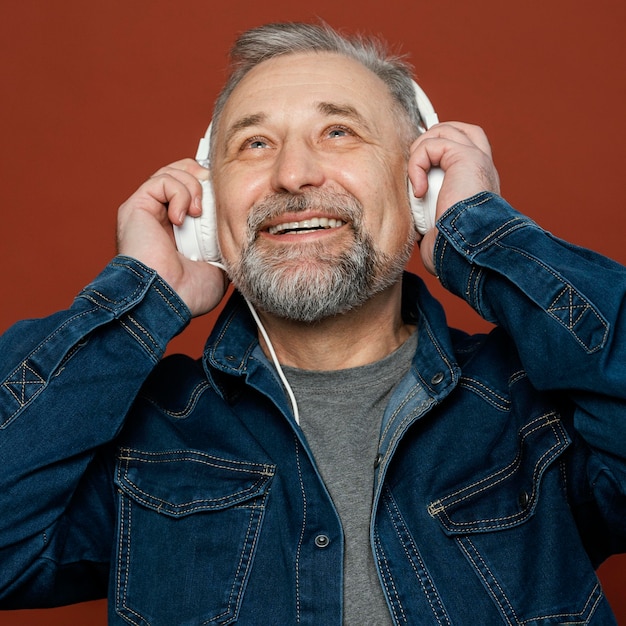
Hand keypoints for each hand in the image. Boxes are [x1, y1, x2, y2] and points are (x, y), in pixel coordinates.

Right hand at [116, 159, 227, 315]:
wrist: (168, 298)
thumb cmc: (188, 293)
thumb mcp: (218, 268)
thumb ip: (222, 247)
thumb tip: (235, 235)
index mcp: (177, 231)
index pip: (193, 192)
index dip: (210, 189)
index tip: (225, 200)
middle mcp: (160, 218)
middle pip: (182, 174)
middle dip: (202, 181)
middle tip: (212, 200)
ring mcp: (147, 211)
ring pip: (172, 173)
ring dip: (192, 187)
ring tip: (197, 212)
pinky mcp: (136, 206)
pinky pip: (162, 180)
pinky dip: (179, 192)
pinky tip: (182, 218)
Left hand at [408, 122, 499, 273]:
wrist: (466, 251)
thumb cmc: (453, 251)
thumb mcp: (441, 228)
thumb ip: (432, 214)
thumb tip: (416, 223)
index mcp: (479, 183)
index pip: (465, 149)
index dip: (439, 151)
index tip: (420, 171)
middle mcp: (482, 167)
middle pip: (459, 129)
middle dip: (431, 138)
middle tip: (416, 166)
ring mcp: (476, 159)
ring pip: (443, 131)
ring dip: (421, 152)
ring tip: (417, 182)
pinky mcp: (465, 157)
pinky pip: (431, 145)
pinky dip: (417, 165)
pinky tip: (419, 191)